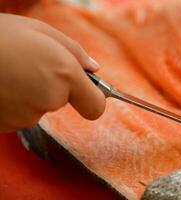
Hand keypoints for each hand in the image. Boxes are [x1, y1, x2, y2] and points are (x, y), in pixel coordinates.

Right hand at [0, 14, 105, 131]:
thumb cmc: (0, 36)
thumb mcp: (41, 31)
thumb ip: (75, 52)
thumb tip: (94, 70)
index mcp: (65, 75)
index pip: (95, 106)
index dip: (93, 100)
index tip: (88, 93)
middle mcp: (49, 100)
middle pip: (62, 100)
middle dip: (53, 86)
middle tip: (30, 65)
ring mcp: (26, 116)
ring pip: (39, 107)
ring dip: (30, 93)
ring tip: (10, 73)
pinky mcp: (7, 125)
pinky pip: (20, 114)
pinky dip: (14, 102)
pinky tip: (1, 85)